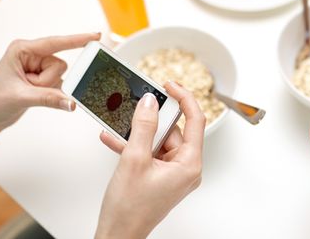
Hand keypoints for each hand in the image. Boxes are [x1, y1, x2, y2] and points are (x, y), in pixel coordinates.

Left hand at [0, 33, 100, 148]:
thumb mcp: (21, 97)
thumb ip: (49, 99)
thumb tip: (71, 102)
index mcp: (23, 50)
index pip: (55, 43)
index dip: (77, 40)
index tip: (95, 36)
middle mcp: (32, 56)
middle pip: (60, 64)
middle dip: (49, 81)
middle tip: (32, 87)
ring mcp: (39, 67)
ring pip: (62, 76)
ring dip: (49, 89)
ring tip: (29, 93)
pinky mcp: (44, 79)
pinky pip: (61, 85)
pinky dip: (53, 94)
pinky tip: (36, 96)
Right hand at [95, 82, 205, 238]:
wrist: (117, 235)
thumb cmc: (129, 208)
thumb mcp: (134, 159)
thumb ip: (143, 127)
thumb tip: (150, 103)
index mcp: (189, 164)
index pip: (195, 121)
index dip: (184, 98)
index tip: (169, 85)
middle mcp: (186, 168)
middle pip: (174, 131)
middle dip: (152, 120)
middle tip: (138, 105)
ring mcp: (173, 173)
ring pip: (159, 141)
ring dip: (138, 133)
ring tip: (120, 125)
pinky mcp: (161, 176)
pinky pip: (151, 153)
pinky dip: (135, 146)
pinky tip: (114, 139)